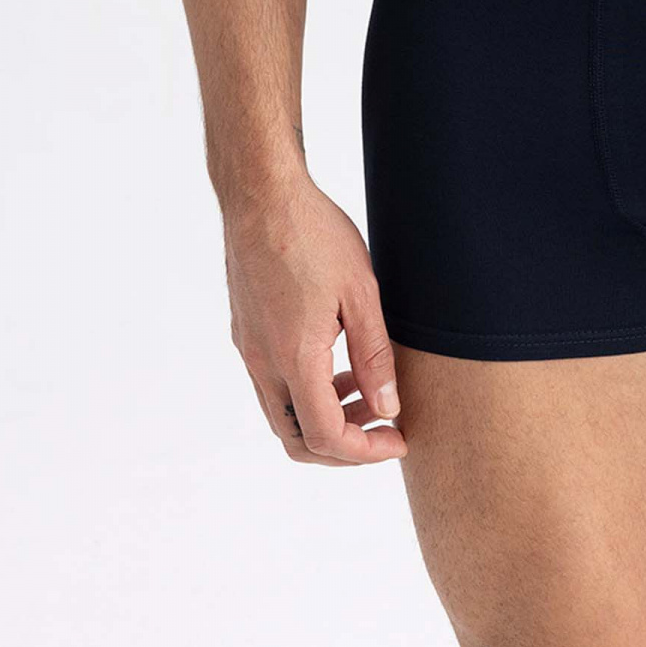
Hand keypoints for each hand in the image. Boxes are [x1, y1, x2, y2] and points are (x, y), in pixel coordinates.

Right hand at [222, 178, 405, 463]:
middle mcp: (264, 363)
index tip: (398, 439)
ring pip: (283, 414)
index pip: (326, 436)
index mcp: (295, 358)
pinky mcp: (247, 333)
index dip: (366, 452)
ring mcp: (250, 350)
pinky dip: (307, 393)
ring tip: (368, 393)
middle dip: (344, 447)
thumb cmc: (313, 234)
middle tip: (384, 428)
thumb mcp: (361, 293)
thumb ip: (375, 356)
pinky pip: (274, 386)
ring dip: (325, 418)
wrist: (261, 195)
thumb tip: (388, 407)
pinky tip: (338, 364)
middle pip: (297, 440)